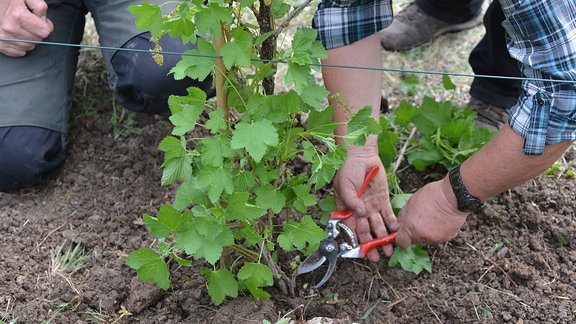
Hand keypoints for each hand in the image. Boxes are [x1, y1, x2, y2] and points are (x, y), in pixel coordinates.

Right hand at [0, 0, 52, 56]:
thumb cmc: (7, 1)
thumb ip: (39, 6)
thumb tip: (45, 20)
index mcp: (17, 15)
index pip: (45, 31)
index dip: (45, 25)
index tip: (40, 21)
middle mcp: (9, 28)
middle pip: (38, 40)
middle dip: (37, 32)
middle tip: (29, 23)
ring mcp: (3, 38)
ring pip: (30, 47)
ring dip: (29, 39)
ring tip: (22, 28)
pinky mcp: (0, 46)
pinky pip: (20, 52)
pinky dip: (21, 46)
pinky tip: (17, 36)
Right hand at [333, 146, 395, 261]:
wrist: (361, 155)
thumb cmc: (348, 169)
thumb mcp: (344, 185)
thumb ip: (351, 200)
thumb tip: (359, 213)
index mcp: (347, 209)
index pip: (351, 229)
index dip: (355, 241)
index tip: (360, 252)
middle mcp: (360, 211)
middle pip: (366, 231)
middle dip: (371, 245)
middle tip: (376, 258)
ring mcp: (372, 206)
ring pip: (378, 226)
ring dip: (383, 239)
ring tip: (388, 251)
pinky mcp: (383, 200)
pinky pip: (388, 215)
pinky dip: (392, 224)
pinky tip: (396, 232)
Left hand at [391, 177, 468, 247]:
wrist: (453, 196)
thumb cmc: (430, 196)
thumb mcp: (410, 203)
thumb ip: (402, 218)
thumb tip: (396, 228)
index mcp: (410, 228)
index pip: (401, 242)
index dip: (401, 237)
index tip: (403, 231)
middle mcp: (422, 236)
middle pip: (414, 240)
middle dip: (414, 233)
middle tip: (420, 219)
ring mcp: (435, 238)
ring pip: (427, 239)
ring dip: (427, 232)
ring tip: (432, 217)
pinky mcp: (447, 238)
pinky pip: (439, 237)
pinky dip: (438, 231)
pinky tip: (441, 219)